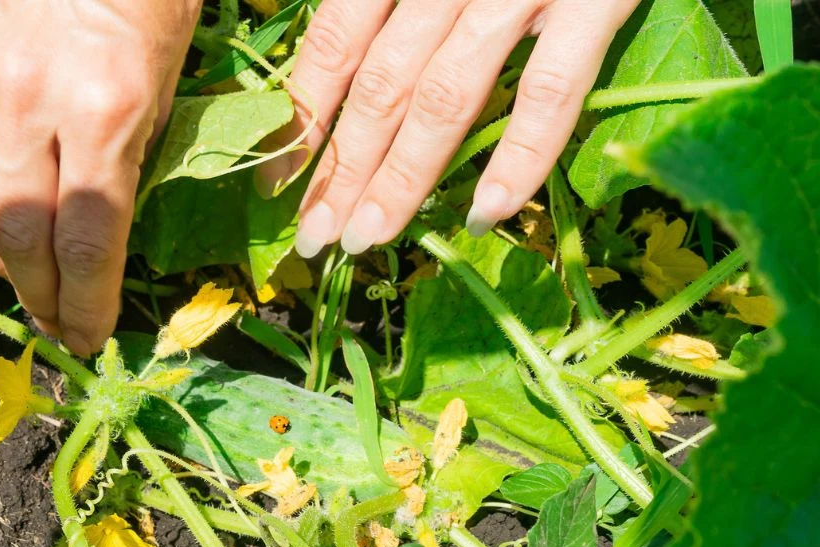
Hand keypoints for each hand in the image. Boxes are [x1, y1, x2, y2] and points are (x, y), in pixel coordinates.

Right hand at [0, 0, 199, 354]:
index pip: (90, 240)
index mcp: (106, 108)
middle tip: (54, 322)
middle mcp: (28, 100)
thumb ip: (132, 161)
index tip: (88, 339)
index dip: (86, 305)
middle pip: (19, 237)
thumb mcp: (168, 79)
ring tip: (14, 273)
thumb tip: (101, 243)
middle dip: (40, 296)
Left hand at [258, 0, 639, 256]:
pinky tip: (490, 213)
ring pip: (446, 96)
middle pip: (381, 85)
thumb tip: (340, 84)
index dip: (304, 119)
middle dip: (341, 169)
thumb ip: (391, 6)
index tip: (277, 185)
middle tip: (314, 237)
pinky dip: (522, 154)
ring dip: (402, 177)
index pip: (335, 45)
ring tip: (368, 239)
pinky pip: (552, 86)